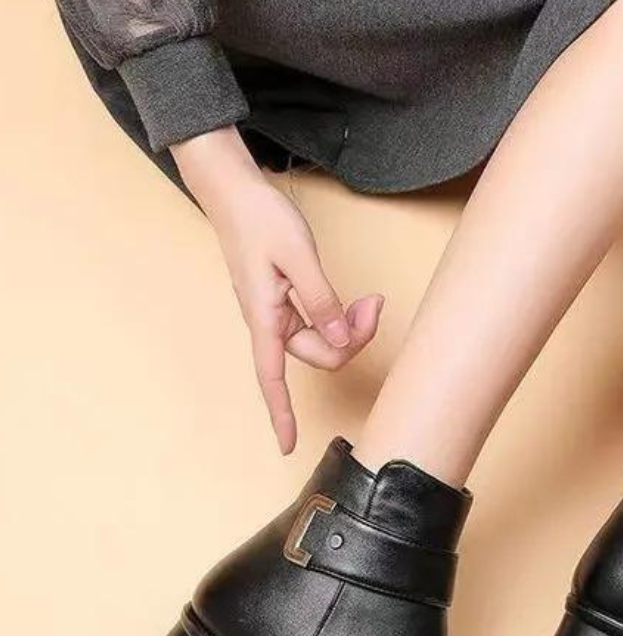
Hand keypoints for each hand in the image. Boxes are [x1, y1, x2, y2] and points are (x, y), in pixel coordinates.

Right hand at [172, 128, 381, 453]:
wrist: (234, 190)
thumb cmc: (260, 218)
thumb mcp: (298, 256)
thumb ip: (321, 300)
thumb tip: (339, 340)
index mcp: (264, 317)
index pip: (271, 378)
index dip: (280, 413)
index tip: (287, 445)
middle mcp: (269, 322)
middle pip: (318, 355)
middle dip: (352, 339)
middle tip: (375, 305)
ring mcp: (278, 312)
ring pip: (322, 339)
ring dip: (351, 326)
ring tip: (371, 301)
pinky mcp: (286, 299)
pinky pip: (319, 322)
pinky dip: (341, 316)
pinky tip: (356, 302)